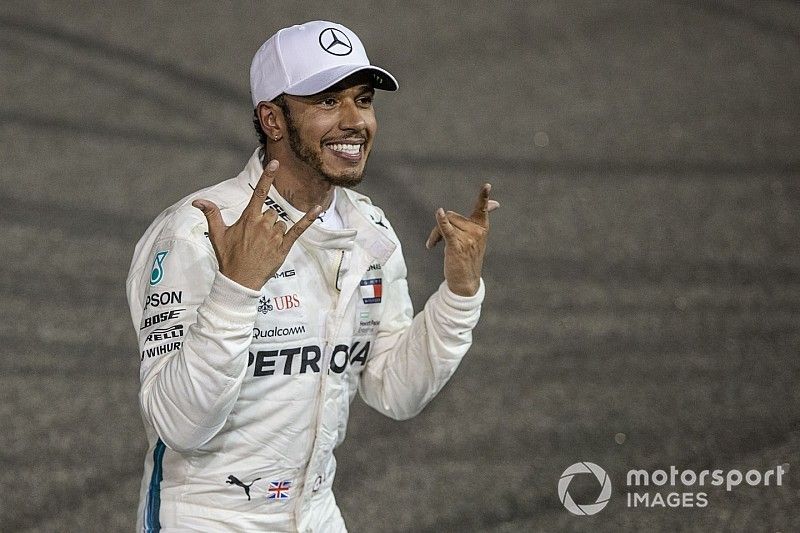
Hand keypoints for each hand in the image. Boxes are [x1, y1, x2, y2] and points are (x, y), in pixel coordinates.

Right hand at [192, 160, 320, 290]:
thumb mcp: (217, 235)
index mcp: (248, 219)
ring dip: (276, 232)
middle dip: (266, 223)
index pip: (259, 192)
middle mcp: (262, 224)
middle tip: (256, 240)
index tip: (275, 163)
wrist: (239, 280)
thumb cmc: (228, 257)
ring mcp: (274, 235)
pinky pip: (299, 229)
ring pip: (281, 224)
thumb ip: (211, 214)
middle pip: (272, 213)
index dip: (267, 177)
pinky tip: (318, 208)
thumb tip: (198, 201)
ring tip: (263, 247)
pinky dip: (309, 219)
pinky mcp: (284, 246)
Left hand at [425, 183, 499, 296]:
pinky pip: (447, 229)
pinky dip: (441, 221)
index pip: (482, 209)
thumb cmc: (468, 257)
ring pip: (445, 223)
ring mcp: (468, 238)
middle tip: (436, 240)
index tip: (487, 186)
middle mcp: (477, 231)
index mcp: (482, 227)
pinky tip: (439, 213)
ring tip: (433, 245)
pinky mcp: (457, 246)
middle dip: (441, 226)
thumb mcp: (476, 237)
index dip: (484, 197)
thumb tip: (496, 204)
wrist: (465, 282)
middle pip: (452, 215)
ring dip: (435, 234)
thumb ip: (480, 219)